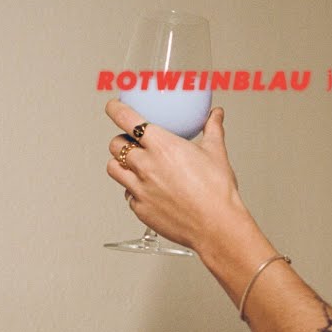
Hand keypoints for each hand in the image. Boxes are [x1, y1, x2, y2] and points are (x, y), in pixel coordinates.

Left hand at [105, 99, 250, 252]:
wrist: (216, 226)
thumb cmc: (217, 192)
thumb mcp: (216, 153)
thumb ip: (212, 129)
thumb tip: (215, 115)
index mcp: (162, 146)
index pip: (127, 119)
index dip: (115, 109)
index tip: (114, 106)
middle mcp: (145, 166)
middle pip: (115, 144)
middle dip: (120, 140)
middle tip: (131, 141)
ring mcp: (139, 188)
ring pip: (113, 169)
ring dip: (120, 164)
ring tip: (133, 165)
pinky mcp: (139, 208)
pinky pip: (127, 195)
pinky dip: (133, 189)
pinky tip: (148, 190)